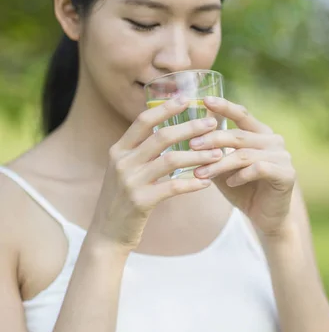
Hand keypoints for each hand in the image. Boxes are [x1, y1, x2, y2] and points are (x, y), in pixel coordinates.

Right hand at [88, 97, 222, 254]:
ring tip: (218, 154)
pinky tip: (206, 182)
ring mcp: (130, 182)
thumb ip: (140, 152)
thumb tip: (167, 132)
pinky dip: (192, 183)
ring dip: (198, 156)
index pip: (143, 121)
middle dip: (190, 127)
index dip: (165, 108)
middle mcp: (122, 162)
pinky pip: (173, 187)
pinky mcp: (140, 201)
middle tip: (211, 123)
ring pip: (171, 160)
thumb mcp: (124, 170)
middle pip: (162, 136)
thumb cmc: (122, 199)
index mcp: (118, 150)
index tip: (186, 98)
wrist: (107, 233)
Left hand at [189, 96, 295, 235]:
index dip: (224, 106)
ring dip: (220, 163)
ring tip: (200, 172)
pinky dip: (241, 175)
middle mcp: (274, 140)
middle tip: (191, 145)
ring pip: (244, 154)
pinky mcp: (287, 174)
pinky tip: (229, 182)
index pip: (242, 114)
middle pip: (238, 134)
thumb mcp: (223, 166)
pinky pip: (259, 168)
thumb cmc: (242, 188)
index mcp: (260, 132)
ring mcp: (283, 156)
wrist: (266, 218)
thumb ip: (214, 148)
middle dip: (212, 139)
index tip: (205, 100)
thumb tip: (192, 128)